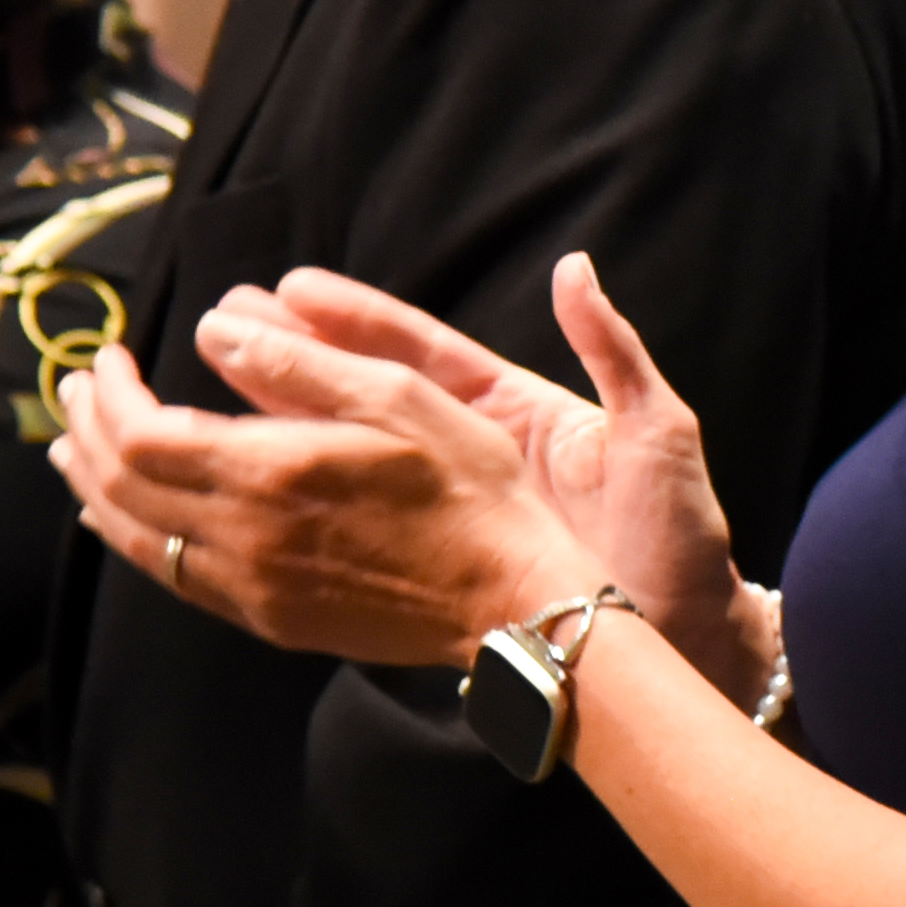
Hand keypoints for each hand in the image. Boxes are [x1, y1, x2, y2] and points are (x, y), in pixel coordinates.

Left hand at [49, 326, 590, 663]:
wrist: (508, 601)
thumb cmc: (468, 492)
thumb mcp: (399, 398)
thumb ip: (299, 364)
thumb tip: (215, 327)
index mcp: (269, 476)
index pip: (140, 434)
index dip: (109, 394)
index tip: (111, 358)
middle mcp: (244, 540)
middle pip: (123, 487)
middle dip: (88, 432)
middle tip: (80, 390)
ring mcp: (253, 588)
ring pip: (138, 539)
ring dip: (94, 488)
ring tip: (75, 449)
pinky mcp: (271, 619)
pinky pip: (175, 576)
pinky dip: (135, 537)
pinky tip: (130, 516)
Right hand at [249, 260, 766, 702]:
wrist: (687, 636)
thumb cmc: (681, 537)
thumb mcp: (657, 431)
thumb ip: (613, 351)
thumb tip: (574, 270)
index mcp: (522, 411)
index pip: (423, 353)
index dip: (356, 321)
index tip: (291, 289)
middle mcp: (478, 455)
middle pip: (372, 395)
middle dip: (298, 359)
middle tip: (222, 322)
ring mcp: (457, 510)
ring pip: (357, 455)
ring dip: (288, 422)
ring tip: (218, 383)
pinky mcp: (448, 563)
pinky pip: (369, 523)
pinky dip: (315, 501)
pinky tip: (256, 482)